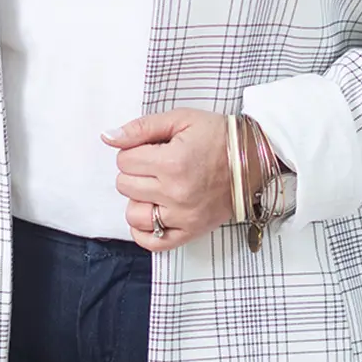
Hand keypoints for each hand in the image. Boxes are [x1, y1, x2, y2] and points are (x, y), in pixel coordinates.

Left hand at [100, 109, 235, 250]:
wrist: (253, 159)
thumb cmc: (218, 136)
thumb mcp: (180, 119)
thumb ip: (140, 128)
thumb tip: (107, 137)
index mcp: (172, 162)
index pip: (123, 160)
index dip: (133, 151)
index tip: (151, 149)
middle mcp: (176, 193)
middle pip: (125, 185)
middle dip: (135, 172)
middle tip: (157, 165)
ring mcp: (183, 216)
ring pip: (133, 214)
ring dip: (139, 200)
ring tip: (156, 188)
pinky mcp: (191, 231)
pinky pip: (153, 242)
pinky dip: (145, 231)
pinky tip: (153, 213)